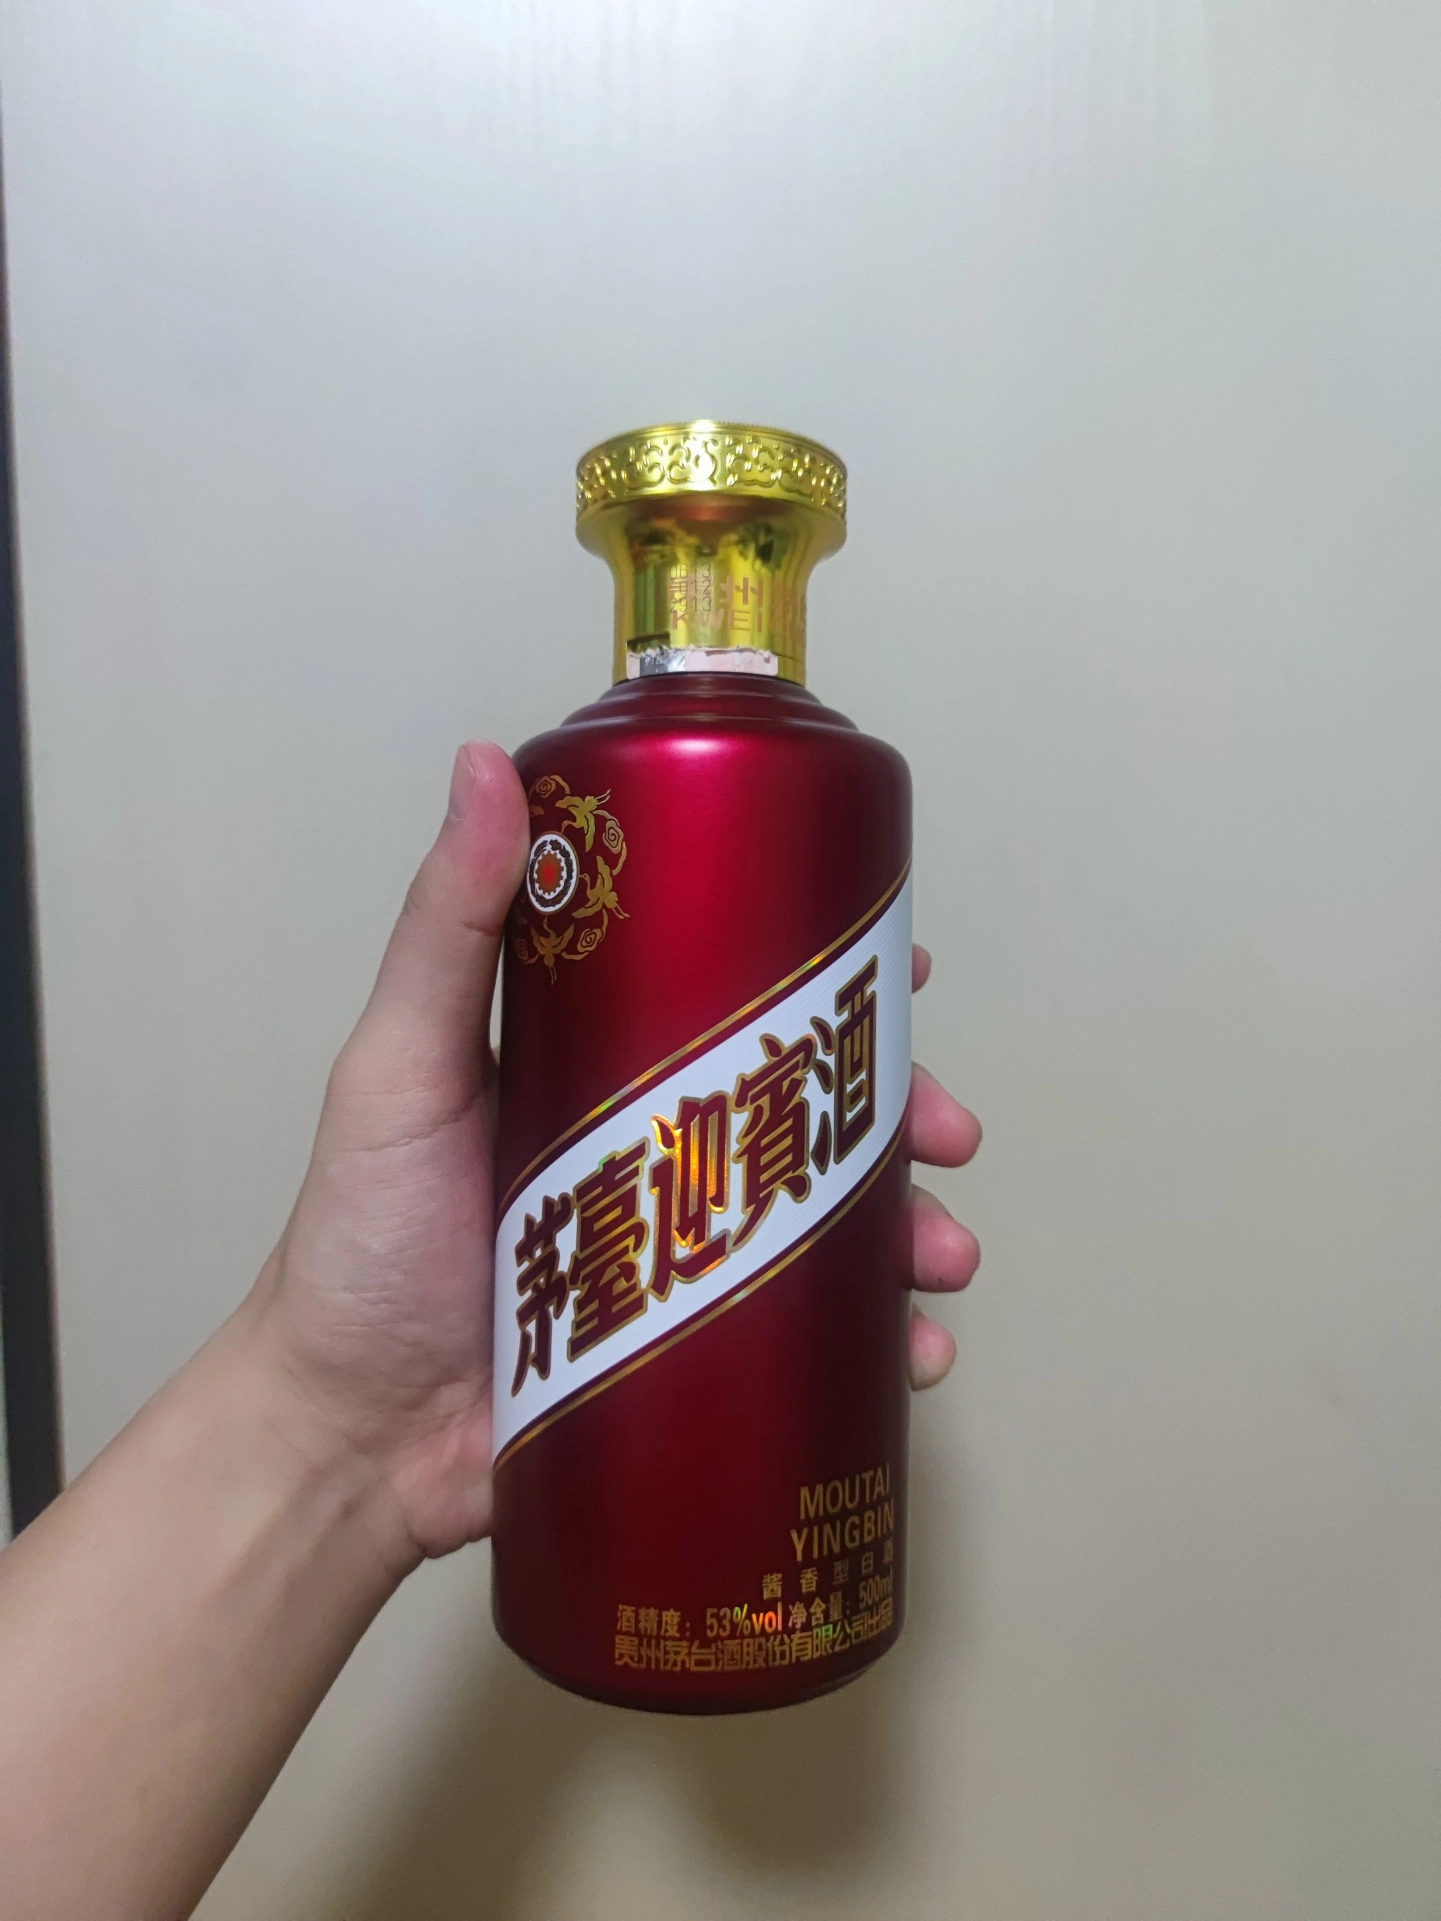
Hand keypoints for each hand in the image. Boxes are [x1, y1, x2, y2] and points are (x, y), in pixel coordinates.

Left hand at [248, 743, 981, 1564]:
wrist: (351, 1438)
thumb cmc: (361, 1241)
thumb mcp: (401, 1066)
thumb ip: (447, 925)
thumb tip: (486, 762)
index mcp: (608, 1065)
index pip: (740, 996)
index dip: (833, 978)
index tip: (908, 962)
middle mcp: (661, 1150)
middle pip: (813, 1109)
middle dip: (902, 1113)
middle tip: (950, 1131)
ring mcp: (686, 1257)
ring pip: (835, 1223)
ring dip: (913, 1228)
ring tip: (944, 1257)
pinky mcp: (698, 1354)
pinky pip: (815, 1341)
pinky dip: (884, 1344)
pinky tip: (918, 1353)